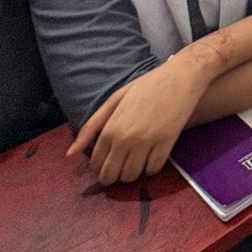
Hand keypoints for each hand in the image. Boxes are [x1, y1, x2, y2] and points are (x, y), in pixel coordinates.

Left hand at [68, 57, 210, 183]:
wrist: (182, 76)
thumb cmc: (148, 85)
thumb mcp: (115, 100)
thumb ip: (92, 126)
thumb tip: (70, 153)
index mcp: (110, 128)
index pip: (96, 162)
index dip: (101, 166)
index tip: (109, 161)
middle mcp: (125, 138)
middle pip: (111, 174)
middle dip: (114, 175)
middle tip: (123, 166)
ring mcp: (146, 142)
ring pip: (131, 176)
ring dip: (133, 173)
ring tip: (138, 161)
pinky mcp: (166, 143)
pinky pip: (153, 169)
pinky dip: (152, 168)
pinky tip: (153, 157)